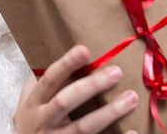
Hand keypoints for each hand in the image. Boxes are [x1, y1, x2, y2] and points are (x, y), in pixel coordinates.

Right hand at [14, 45, 138, 133]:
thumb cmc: (35, 120)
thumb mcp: (33, 99)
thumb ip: (46, 77)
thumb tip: (65, 42)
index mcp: (34, 103)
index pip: (49, 80)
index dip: (65, 65)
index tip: (84, 49)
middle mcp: (43, 121)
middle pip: (65, 102)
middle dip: (91, 86)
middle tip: (117, 71)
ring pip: (83, 127)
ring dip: (109, 113)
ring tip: (131, 97)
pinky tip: (134, 131)